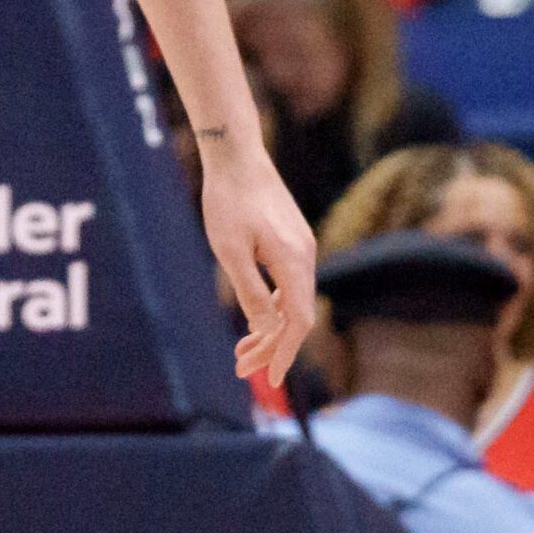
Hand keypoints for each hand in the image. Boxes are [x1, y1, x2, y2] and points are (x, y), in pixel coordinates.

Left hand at [199, 144, 315, 384]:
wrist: (236, 154)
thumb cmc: (228, 200)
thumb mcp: (231, 251)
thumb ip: (251, 292)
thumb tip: (266, 329)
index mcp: (294, 262)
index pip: (298, 322)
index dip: (285, 352)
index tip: (269, 378)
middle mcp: (305, 256)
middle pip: (295, 315)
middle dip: (271, 345)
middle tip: (241, 368)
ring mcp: (300, 247)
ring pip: (292, 300)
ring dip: (271, 327)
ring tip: (243, 350)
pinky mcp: (291, 239)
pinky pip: (289, 283)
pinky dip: (274, 305)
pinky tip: (257, 317)